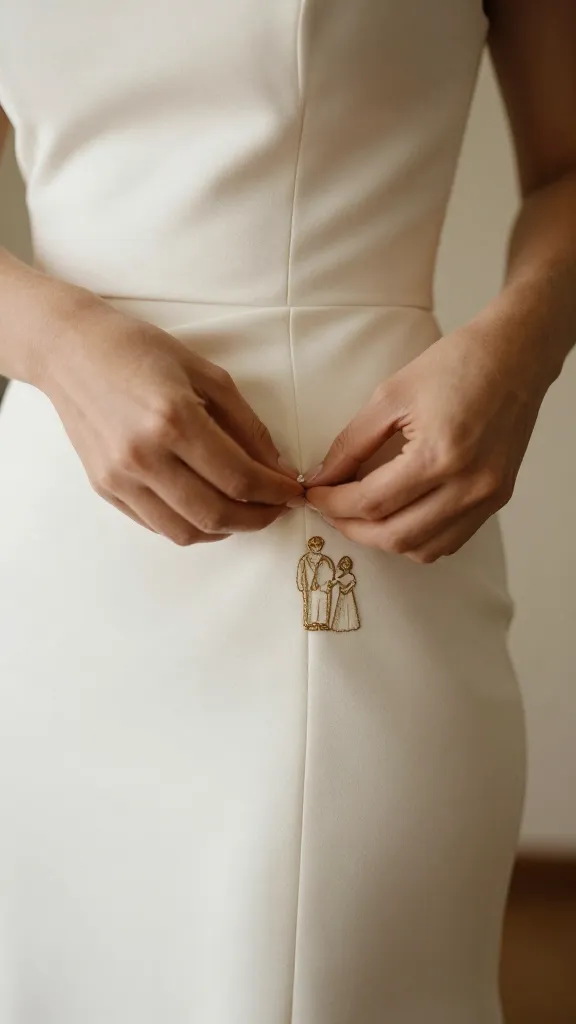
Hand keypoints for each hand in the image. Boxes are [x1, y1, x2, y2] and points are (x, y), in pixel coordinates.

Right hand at [40, 297, 302, 543]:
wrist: (70, 350)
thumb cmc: (140, 351)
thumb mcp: (205, 373)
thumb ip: (245, 424)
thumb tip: (276, 467)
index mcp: (173, 420)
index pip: (239, 478)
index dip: (276, 493)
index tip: (294, 493)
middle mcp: (144, 456)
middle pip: (215, 514)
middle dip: (258, 519)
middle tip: (276, 509)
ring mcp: (120, 477)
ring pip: (185, 531)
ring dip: (225, 530)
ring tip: (244, 512)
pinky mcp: (104, 487)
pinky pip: (156, 525)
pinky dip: (190, 525)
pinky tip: (206, 507)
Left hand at [304, 318, 546, 561]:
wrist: (515, 356)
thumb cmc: (456, 364)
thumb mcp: (390, 395)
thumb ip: (351, 443)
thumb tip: (321, 478)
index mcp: (440, 455)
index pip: (372, 502)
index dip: (333, 503)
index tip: (312, 495)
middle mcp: (469, 486)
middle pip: (395, 536)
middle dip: (351, 528)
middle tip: (328, 509)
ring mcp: (487, 498)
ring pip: (422, 549)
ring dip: (383, 539)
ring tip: (359, 515)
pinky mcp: (497, 500)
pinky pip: (450, 542)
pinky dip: (417, 539)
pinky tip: (398, 516)